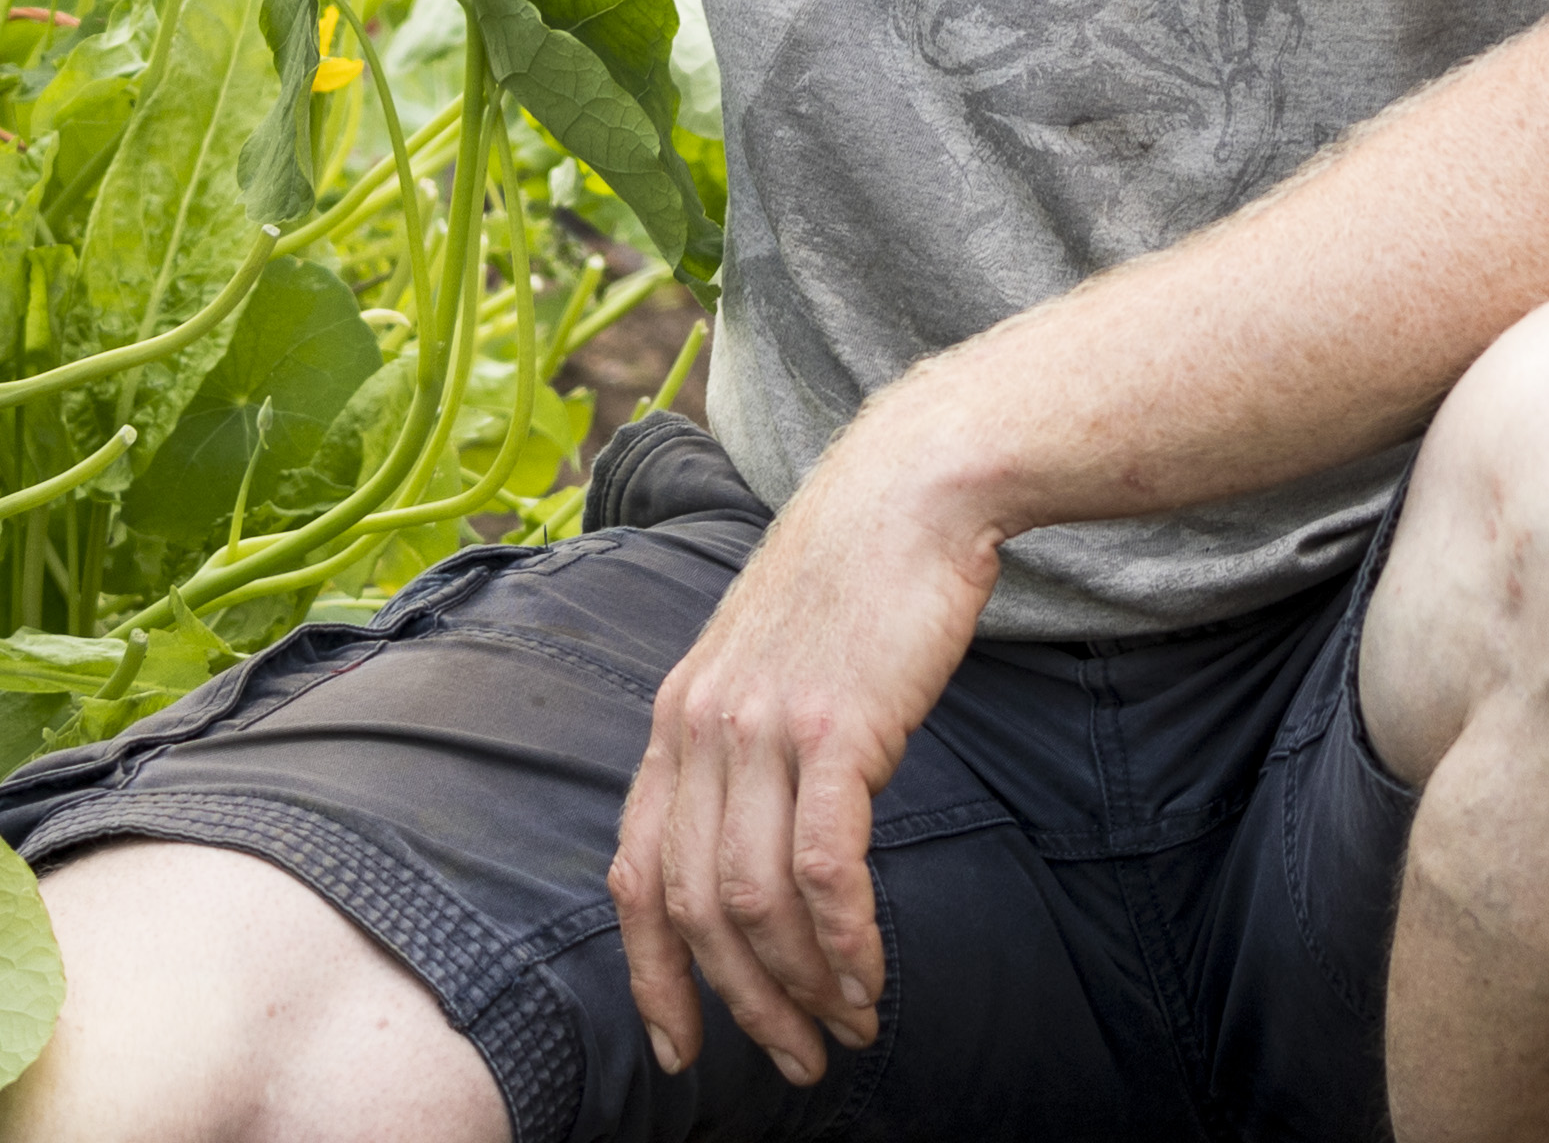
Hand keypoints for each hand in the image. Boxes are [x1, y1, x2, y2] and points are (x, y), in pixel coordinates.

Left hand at [609, 417, 1004, 1083]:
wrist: (911, 488)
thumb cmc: (855, 576)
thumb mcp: (765, 660)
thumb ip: (743, 742)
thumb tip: (758, 840)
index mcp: (675, 716)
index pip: (637, 872)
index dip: (652, 972)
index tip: (680, 1043)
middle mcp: (700, 727)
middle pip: (694, 906)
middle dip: (740, 1003)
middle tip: (792, 1059)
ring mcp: (762, 726)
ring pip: (755, 901)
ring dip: (801, 985)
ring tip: (845, 1027)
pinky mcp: (834, 727)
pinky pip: (822, 868)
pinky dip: (844, 939)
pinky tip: (870, 975)